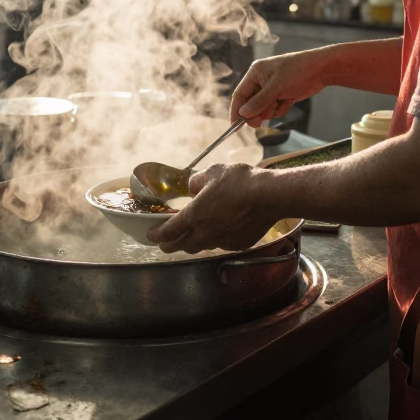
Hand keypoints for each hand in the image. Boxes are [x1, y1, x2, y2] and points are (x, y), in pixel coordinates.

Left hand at [146, 163, 275, 253]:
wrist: (268, 196)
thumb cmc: (239, 181)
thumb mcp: (213, 172)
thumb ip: (197, 182)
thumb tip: (192, 188)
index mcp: (194, 215)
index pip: (169, 231)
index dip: (157, 235)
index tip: (150, 236)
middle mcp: (205, 233)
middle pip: (181, 245)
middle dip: (169, 245)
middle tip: (164, 244)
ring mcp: (222, 241)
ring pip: (201, 247)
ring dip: (192, 244)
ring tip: (189, 239)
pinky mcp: (237, 245)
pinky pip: (221, 244)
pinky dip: (215, 240)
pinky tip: (219, 231)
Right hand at [228, 46, 336, 126]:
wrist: (321, 69)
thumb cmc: (297, 72)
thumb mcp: (276, 88)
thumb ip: (259, 102)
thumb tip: (243, 113)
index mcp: (255, 73)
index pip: (240, 94)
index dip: (236, 110)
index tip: (235, 126)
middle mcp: (261, 80)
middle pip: (250, 104)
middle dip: (257, 112)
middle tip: (260, 122)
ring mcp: (272, 88)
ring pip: (263, 108)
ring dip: (271, 110)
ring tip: (281, 102)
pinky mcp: (282, 94)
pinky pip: (275, 108)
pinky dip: (281, 108)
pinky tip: (289, 100)